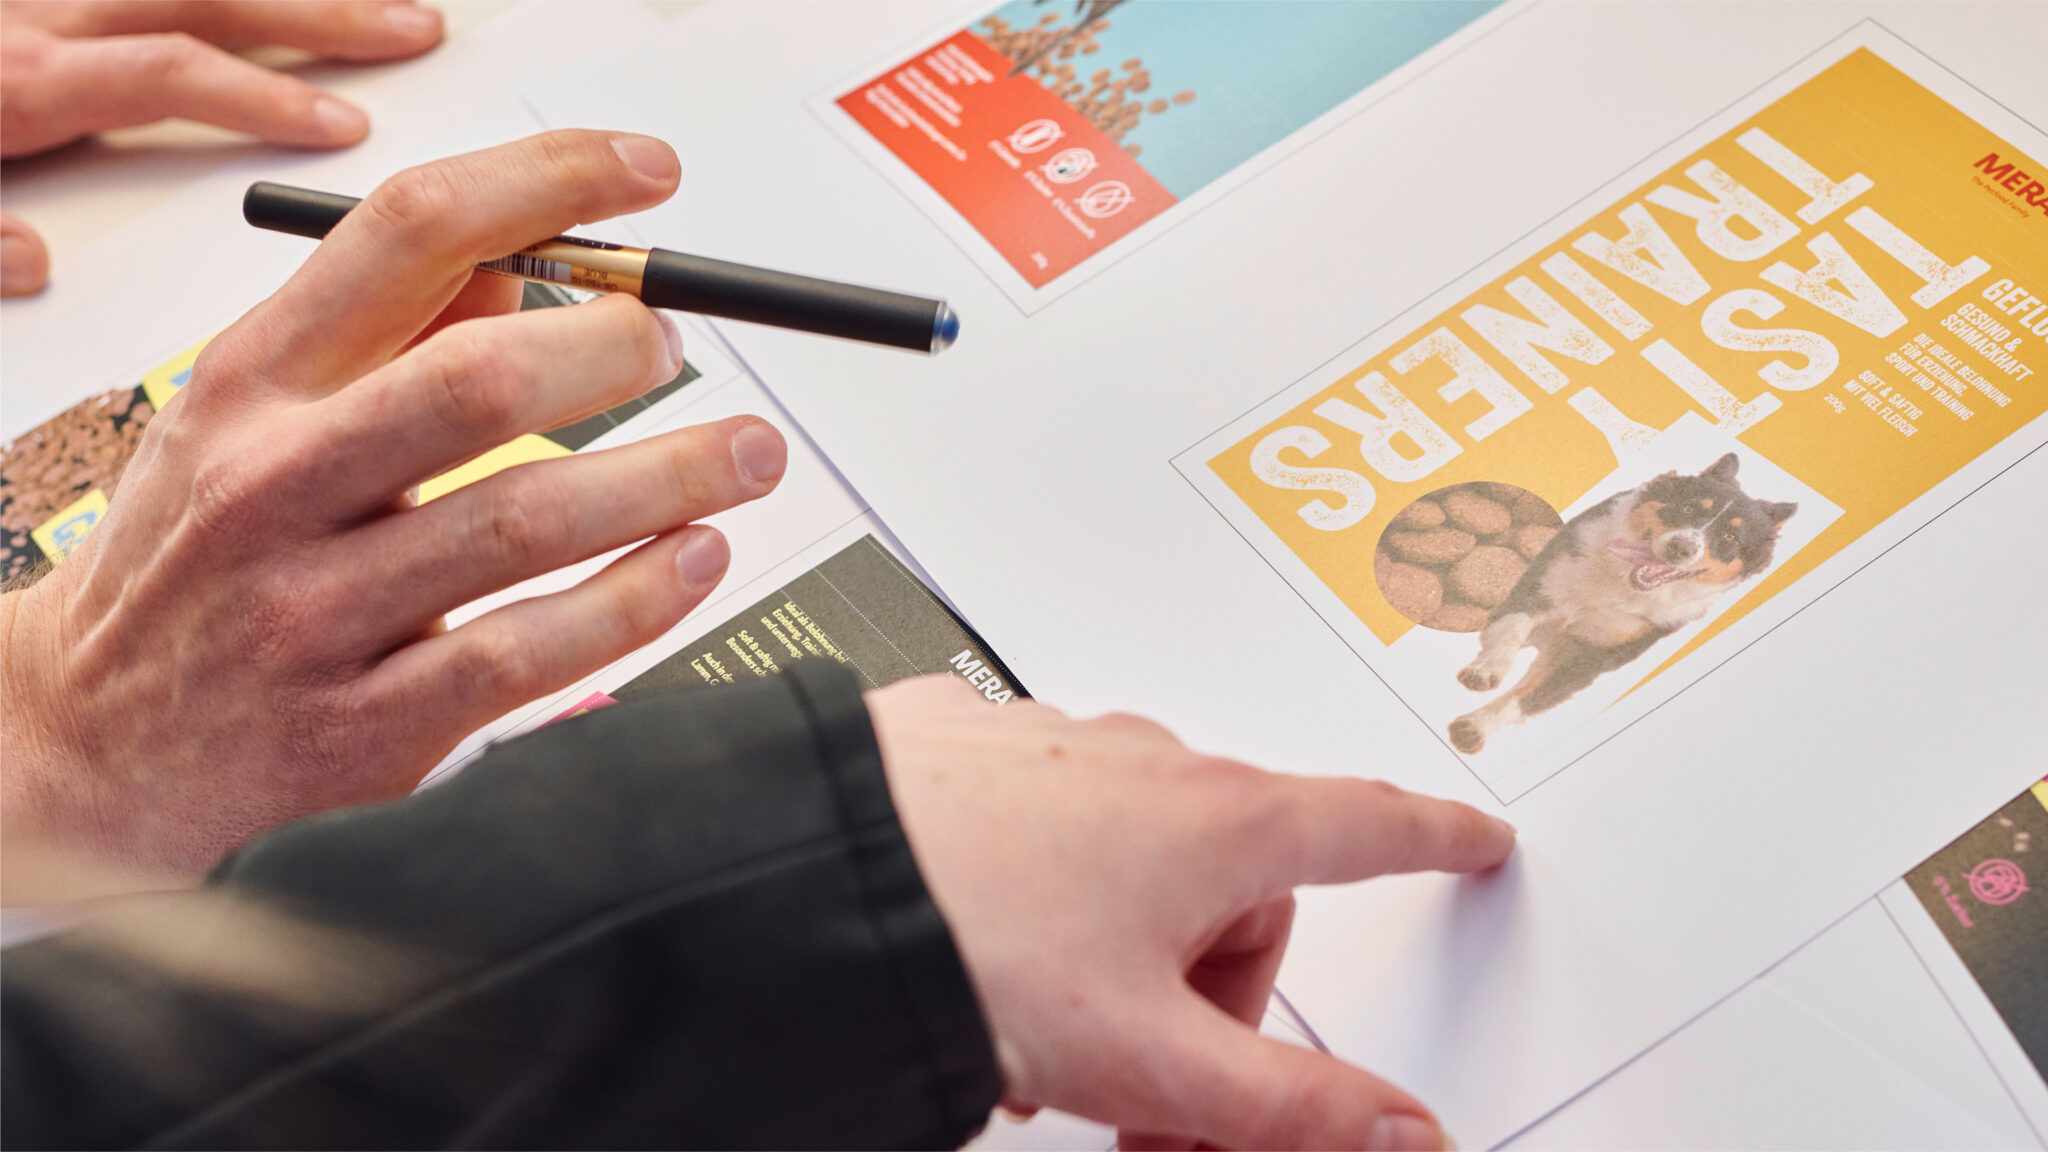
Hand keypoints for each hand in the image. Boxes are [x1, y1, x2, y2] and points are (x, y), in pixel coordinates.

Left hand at [0, 0, 443, 294]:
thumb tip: (36, 263)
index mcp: (24, 83)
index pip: (172, 75)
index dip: (267, 98)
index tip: (346, 125)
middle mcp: (43, 26)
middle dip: (320, 18)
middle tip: (410, 31)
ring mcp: (44, 6)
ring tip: (368, 5)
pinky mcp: (39, 11)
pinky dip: (230, 3)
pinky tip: (275, 13)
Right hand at [0, 130, 787, 896]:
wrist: (91, 742)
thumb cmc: (192, 560)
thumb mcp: (251, 419)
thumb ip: (390, 336)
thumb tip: (538, 263)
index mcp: (251, 384)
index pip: (408, 235)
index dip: (547, 184)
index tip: (643, 176)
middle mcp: (274, 488)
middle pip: (478, 382)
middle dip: (614, 351)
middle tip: (680, 349)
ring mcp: (315, 615)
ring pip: (524, 523)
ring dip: (668, 478)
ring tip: (745, 455)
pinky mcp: (365, 729)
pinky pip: (527, 654)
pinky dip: (634, 601)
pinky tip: (693, 559)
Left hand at [872, 678, 1516, 1150]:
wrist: (794, 875)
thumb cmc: (961, 939)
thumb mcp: (1150, 1057)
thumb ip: (1293, 1106)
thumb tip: (1404, 1133)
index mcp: (1218, 821)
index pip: (1368, 826)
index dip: (1434, 838)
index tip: (1471, 836)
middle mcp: (1143, 760)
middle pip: (1233, 886)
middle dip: (1206, 996)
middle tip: (1145, 1098)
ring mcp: (1049, 742)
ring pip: (1130, 859)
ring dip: (1114, 955)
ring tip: (1038, 1035)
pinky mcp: (964, 743)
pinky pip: (1039, 822)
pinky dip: (1032, 894)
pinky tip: (982, 951)